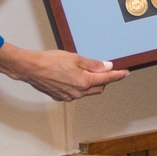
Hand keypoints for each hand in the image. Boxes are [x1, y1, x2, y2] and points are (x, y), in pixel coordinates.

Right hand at [0, 43, 128, 101]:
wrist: (31, 68)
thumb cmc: (50, 61)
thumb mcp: (75, 58)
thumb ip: (93, 64)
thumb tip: (107, 67)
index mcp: (84, 82)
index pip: (107, 79)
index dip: (118, 75)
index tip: (125, 73)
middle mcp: (78, 92)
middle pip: (99, 88)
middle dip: (104, 80)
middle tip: (103, 69)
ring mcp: (69, 97)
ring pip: (87, 92)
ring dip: (91, 83)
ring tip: (83, 70)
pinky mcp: (60, 97)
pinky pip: (75, 93)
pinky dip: (79, 86)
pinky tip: (71, 77)